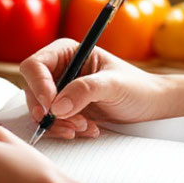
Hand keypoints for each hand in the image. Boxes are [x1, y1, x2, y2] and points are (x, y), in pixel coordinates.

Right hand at [20, 38, 169, 138]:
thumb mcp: (113, 85)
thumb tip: (57, 106)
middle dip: (50, 111)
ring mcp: (59, 91)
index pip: (35, 66)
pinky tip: (88, 129)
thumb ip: (85, 90)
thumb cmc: (137, 87)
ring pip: (40, 110)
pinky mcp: (64, 110)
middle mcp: (58, 70)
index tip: (50, 106)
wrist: (150, 105)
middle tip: (73, 123)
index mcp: (66, 52)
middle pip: (33, 90)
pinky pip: (51, 123)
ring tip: (86, 127)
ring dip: (59, 124)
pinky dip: (65, 130)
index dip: (38, 86)